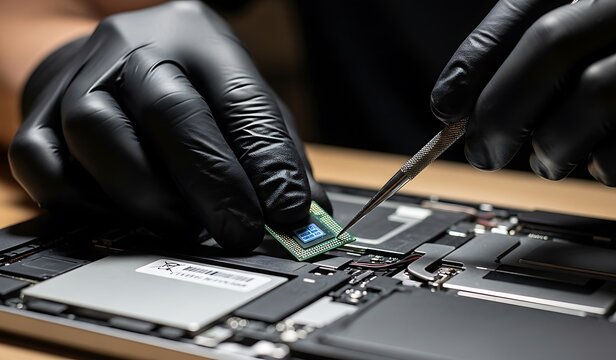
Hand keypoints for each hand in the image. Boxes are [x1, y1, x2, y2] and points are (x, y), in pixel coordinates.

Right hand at [9, 2, 328, 250]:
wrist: (111, 58)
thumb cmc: (189, 87)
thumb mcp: (242, 102)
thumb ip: (275, 154)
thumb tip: (305, 217)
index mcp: (200, 38)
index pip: (240, 98)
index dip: (267, 162)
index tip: (287, 213)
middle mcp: (135, 48)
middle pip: (170, 111)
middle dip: (212, 185)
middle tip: (240, 233)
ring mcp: (79, 78)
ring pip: (95, 133)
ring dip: (145, 194)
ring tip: (182, 225)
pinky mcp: (35, 114)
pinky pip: (41, 164)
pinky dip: (79, 200)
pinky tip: (117, 211)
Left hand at [431, 0, 615, 185]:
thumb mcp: (585, 26)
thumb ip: (516, 49)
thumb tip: (450, 104)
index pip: (531, 10)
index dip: (478, 59)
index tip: (446, 109)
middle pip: (553, 47)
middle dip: (501, 110)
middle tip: (483, 151)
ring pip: (590, 102)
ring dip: (549, 146)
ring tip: (546, 155)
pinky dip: (601, 166)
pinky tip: (597, 159)